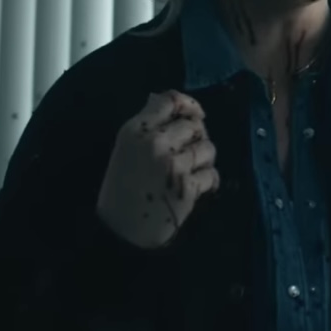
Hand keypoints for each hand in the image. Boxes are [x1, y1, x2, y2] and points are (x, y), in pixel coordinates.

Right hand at [96, 91, 219, 248]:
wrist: (119, 232)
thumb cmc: (120, 190)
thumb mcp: (124, 150)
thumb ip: (146, 125)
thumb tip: (163, 98)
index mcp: (135, 130)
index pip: (170, 101)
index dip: (189, 105)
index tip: (197, 115)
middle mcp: (154, 143)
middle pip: (194, 125)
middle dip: (197, 138)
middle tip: (190, 154)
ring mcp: (172, 165)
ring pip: (207, 148)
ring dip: (204, 159)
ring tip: (192, 172)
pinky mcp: (187, 187)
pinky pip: (211, 174)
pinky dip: (208, 181)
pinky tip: (196, 189)